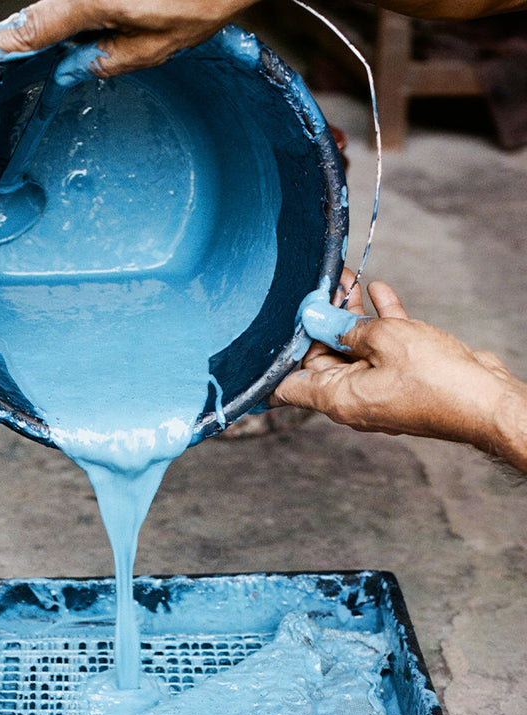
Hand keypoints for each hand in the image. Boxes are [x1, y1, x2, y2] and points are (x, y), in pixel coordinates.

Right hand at [0, 0, 250, 76]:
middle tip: (28, 59)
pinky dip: (89, 6)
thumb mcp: (159, 45)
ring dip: (76, 17)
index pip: (30, 31)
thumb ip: (109, 60)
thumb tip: (72, 70)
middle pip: (48, 10)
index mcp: (89, 1)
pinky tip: (120, 14)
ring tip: (110, 29)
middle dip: (42, 37)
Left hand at [270, 272, 524, 464]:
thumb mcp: (385, 340)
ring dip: (351, 315)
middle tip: (320, 285)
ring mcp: (378, 390)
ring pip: (354, 349)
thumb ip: (347, 327)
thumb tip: (318, 317)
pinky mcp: (403, 379)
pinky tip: (378, 291)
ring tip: (347, 279)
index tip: (263, 337)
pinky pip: (381, 349)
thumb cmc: (436, 379)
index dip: (271, 363)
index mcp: (337, 399)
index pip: (287, 388)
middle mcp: (353, 399)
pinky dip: (378, 322)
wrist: (485, 399)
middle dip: (319, 320)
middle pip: (321, 358)